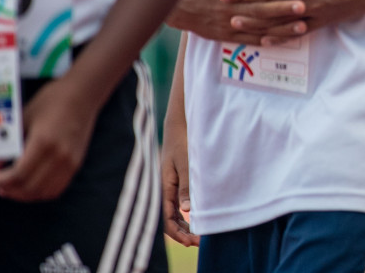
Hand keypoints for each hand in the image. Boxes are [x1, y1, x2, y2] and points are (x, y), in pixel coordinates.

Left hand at [0, 78, 95, 200]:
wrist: (83, 94)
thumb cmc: (54, 100)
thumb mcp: (25, 118)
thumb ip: (11, 144)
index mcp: (44, 143)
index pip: (17, 175)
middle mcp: (59, 156)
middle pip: (28, 187)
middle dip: (8, 188)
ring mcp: (69, 162)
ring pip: (42, 192)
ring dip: (23, 194)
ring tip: (11, 187)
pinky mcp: (76, 163)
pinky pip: (56, 188)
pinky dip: (40, 192)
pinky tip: (30, 185)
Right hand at [161, 114, 197, 246]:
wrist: (181, 122)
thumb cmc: (183, 140)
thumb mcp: (187, 162)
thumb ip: (187, 185)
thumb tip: (186, 210)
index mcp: (164, 187)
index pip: (167, 219)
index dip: (178, 233)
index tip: (192, 242)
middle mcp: (165, 189)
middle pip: (170, 219)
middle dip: (183, 233)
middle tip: (201, 242)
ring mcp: (171, 185)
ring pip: (175, 212)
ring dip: (186, 224)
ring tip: (201, 234)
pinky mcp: (177, 179)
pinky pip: (179, 202)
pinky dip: (187, 213)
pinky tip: (198, 216)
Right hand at [167, 0, 305, 44]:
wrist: (168, 4)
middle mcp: (227, 4)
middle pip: (259, 4)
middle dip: (283, 4)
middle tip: (305, 3)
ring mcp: (226, 21)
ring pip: (257, 25)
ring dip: (280, 26)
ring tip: (302, 25)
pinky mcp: (224, 35)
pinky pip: (247, 39)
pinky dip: (265, 40)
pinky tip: (282, 40)